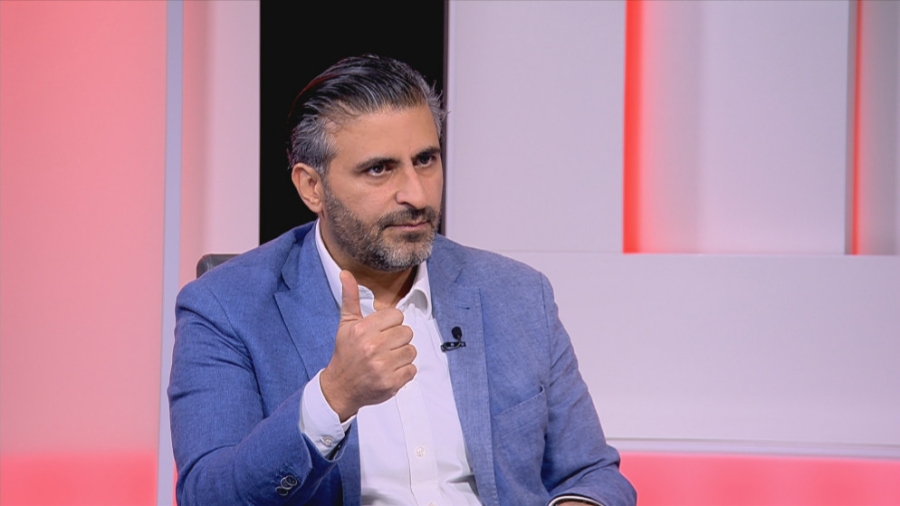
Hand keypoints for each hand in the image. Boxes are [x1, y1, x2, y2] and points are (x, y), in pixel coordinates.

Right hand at [319, 270, 416, 420]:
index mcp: (363, 329)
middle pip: (407, 333)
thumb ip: (350, 297)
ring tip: (387, 360)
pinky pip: (412, 370)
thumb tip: (345, 273)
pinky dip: (404, 372)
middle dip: (398, 339)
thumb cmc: (345, 353)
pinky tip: (390, 372)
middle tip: (385, 347)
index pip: (397, 316)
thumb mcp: (346, 324)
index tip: (381, 332)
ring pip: (411, 351)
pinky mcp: (391, 383)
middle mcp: (372, 347)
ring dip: (402, 356)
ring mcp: (382, 366)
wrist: (340, 387)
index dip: (391, 324)